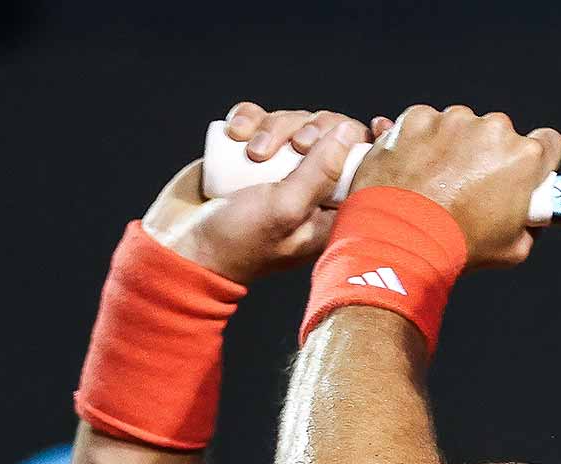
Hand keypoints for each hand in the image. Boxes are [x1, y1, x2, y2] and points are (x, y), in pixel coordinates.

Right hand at [141, 103, 378, 283]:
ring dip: (272, 126)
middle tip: (295, 145)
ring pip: (291, 122)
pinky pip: (256, 118)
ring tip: (250, 152)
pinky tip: (234, 133)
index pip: (364, 166)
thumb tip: (349, 131)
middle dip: (310, 129)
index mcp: (330, 207)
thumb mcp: (285, 208)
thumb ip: (320, 172)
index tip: (380, 122)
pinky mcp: (246, 153)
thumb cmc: (238, 241)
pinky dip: (247, 118)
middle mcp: (308, 187)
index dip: (375, 143)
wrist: (180, 247)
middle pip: (328, 133)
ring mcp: (276, 168)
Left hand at [348, 105, 560, 268]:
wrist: (399, 238)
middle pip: (500, 135)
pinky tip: (416, 170)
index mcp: (524, 158)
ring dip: (453, 146)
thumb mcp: (514, 249)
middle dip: (488, 155)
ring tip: (436, 182)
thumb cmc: (454, 244)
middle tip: (469, 187)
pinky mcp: (419, 118)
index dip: (536, 160)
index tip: (522, 171)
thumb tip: (528, 217)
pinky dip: (422, 141)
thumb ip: (530, 224)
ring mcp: (453, 121)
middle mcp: (493, 130)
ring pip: (462, 126)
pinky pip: (427, 123)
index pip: (548, 143)